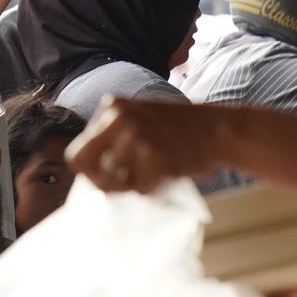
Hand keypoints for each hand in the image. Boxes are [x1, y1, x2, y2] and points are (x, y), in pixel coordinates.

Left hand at [66, 96, 224, 192]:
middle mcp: (118, 119)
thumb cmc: (179, 130)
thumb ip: (112, 138)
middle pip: (84, 166)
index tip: (105, 175)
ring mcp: (135, 136)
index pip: (78, 151)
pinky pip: (139, 189)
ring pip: (112, 182)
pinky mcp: (154, 156)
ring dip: (131, 185)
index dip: (90, 170)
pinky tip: (165, 173)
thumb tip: (87, 174)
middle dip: (99, 181)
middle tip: (122, 184)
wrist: (218, 129)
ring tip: (152, 173)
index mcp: (112, 107)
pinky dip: (151, 188)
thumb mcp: (138, 119)